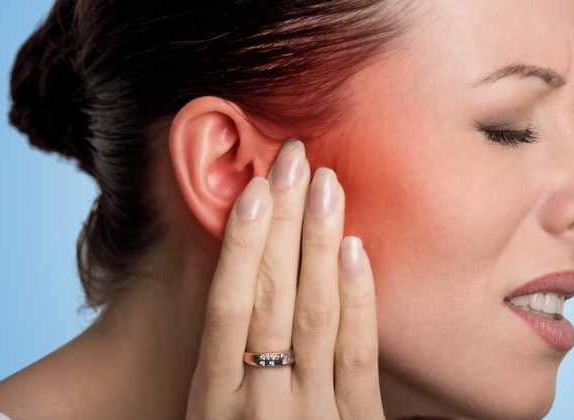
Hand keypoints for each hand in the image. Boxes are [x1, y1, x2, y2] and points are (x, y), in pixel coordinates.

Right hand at [185, 140, 383, 418]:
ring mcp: (313, 415)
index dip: (240, 244)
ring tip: (325, 183)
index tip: (252, 191)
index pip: (227, 306)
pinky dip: (357, 298)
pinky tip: (354, 248)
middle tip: (293, 158)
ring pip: (316, 314)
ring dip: (320, 243)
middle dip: (283, 223)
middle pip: (272, 296)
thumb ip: (224, 368)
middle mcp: (260, 404)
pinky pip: (358, 354)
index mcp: (214, 404)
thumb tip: (233, 295)